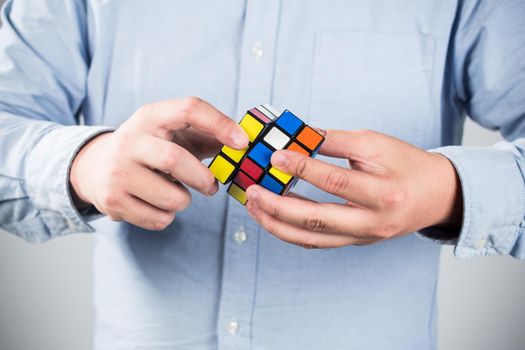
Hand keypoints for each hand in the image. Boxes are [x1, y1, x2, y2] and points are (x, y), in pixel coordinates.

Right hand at [70, 97, 247, 229]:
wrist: (97, 167)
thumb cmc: (152, 149)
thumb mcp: (174, 133)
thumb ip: (209, 135)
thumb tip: (247, 145)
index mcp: (151, 116)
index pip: (189, 109)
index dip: (220, 124)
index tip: (242, 142)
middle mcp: (130, 141)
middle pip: (174, 159)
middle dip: (202, 178)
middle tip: (212, 187)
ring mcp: (118, 172)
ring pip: (172, 198)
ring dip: (184, 200)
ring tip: (175, 193)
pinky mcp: (112, 201)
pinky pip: (160, 219)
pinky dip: (168, 216)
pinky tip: (156, 203)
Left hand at [245, 129, 462, 247]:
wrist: (437, 196)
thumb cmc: (407, 164)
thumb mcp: (376, 144)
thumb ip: (335, 141)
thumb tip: (298, 136)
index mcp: (384, 193)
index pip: (335, 182)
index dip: (302, 167)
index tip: (275, 155)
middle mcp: (373, 222)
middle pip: (317, 221)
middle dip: (278, 207)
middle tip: (252, 191)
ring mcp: (364, 238)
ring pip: (313, 239)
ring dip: (278, 224)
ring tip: (254, 206)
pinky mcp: (356, 242)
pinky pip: (318, 242)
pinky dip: (292, 231)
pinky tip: (273, 217)